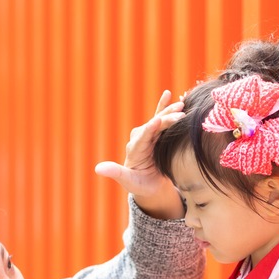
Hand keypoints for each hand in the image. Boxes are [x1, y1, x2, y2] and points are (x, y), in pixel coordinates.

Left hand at [95, 90, 185, 219]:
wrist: (149, 185)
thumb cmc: (139, 185)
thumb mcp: (129, 182)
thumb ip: (115, 173)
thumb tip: (97, 169)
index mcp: (134, 149)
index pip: (142, 137)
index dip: (150, 128)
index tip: (158, 120)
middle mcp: (140, 139)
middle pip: (154, 127)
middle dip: (167, 120)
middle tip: (181, 115)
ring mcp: (148, 135)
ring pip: (159, 121)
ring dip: (169, 112)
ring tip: (181, 105)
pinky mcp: (156, 134)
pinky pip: (160, 117)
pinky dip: (164, 106)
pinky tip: (169, 93)